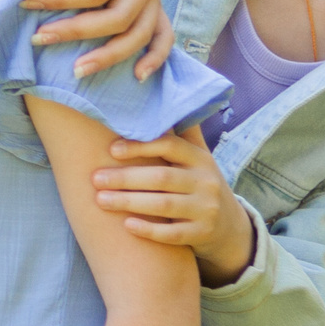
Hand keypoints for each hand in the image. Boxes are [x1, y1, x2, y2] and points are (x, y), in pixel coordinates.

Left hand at [26, 0, 173, 79]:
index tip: (26, 1)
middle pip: (117, 17)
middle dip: (75, 31)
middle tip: (38, 37)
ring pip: (139, 34)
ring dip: (109, 56)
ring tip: (76, 71)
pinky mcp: (153, 2)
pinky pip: (163, 34)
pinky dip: (155, 57)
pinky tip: (137, 76)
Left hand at [95, 124, 254, 286]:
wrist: (229, 226)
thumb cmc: (199, 183)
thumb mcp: (198, 157)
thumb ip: (182, 131)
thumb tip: (160, 91)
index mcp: (200, 158)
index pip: (170, 146)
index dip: (141, 146)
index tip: (111, 149)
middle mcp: (206, 181)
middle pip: (162, 178)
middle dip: (125, 178)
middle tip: (94, 178)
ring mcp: (206, 209)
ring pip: (164, 206)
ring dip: (129, 202)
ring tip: (99, 200)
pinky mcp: (201, 234)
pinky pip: (172, 234)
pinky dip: (149, 230)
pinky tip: (126, 225)